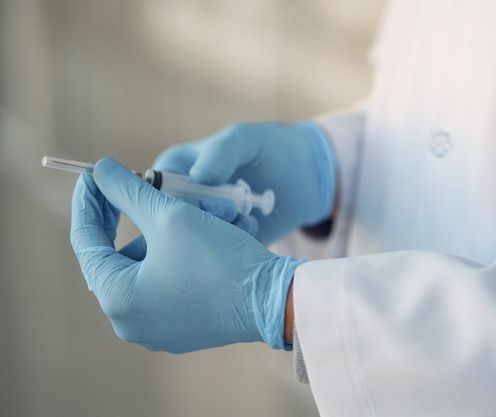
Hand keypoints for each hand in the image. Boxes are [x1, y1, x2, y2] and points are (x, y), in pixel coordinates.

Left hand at [70, 158, 303, 352]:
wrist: (274, 300)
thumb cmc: (220, 259)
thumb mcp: (170, 215)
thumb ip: (128, 190)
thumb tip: (100, 170)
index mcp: (118, 298)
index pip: (86, 241)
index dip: (89, 201)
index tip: (93, 174)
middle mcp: (130, 322)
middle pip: (119, 255)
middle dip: (134, 216)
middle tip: (135, 186)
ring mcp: (157, 329)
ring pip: (147, 267)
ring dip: (161, 234)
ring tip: (187, 208)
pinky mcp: (183, 329)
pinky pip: (167, 283)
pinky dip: (177, 256)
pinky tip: (200, 234)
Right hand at [152, 122, 336, 244]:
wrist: (305, 174)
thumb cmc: (269, 147)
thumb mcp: (245, 140)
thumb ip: (221, 153)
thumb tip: (198, 178)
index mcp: (176, 170)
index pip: (152, 192)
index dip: (169, 201)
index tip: (199, 202)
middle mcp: (184, 201)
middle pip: (168, 224)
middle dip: (198, 220)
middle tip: (228, 210)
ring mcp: (205, 226)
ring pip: (192, 244)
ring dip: (218, 234)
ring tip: (244, 216)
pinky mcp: (226, 247)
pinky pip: (220, 254)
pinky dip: (236, 244)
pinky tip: (254, 225)